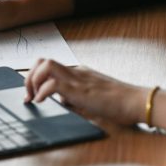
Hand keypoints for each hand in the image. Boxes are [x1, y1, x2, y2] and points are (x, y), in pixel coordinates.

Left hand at [24, 59, 147, 124]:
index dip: (35, 77)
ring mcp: (77, 78)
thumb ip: (75, 99)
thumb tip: (62, 103)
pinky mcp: (80, 89)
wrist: (137, 101)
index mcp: (78, 73)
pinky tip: (43, 102)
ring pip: (45, 65)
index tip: (30, 94)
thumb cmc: (120, 104)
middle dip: (29, 77)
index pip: (49, 66)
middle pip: (43, 61)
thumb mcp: (91, 99)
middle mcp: (76, 72)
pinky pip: (53, 82)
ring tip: (34, 97)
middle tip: (28, 95)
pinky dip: (42, 92)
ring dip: (33, 80)